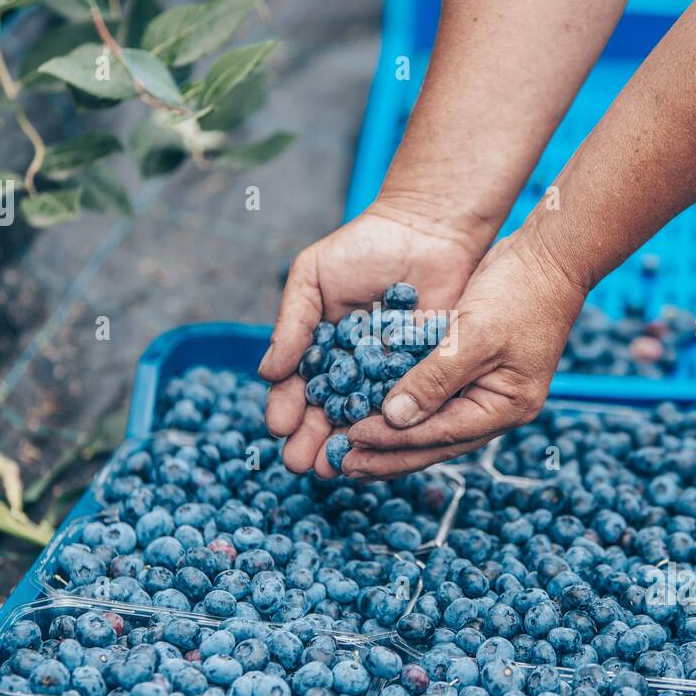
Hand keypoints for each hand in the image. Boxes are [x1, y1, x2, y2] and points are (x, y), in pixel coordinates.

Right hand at [259, 198, 486, 475]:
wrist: (428, 228)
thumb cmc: (364, 246)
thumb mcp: (313, 277)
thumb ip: (292, 323)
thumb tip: (267, 372)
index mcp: (319, 349)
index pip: (297, 387)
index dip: (286, 409)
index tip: (280, 428)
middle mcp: (351, 369)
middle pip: (327, 413)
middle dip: (312, 440)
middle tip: (302, 464)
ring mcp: (388, 375)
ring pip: (364, 418)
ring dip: (348, 444)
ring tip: (335, 467)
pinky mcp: (426, 375)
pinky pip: (407, 407)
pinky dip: (393, 428)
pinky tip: (381, 446)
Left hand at [341, 225, 586, 477]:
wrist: (549, 257)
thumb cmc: (520, 293)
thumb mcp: (475, 335)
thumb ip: (435, 379)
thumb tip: (394, 419)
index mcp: (504, 408)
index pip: (439, 435)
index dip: (392, 441)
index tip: (351, 442)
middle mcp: (493, 408)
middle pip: (432, 442)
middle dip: (386, 454)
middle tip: (342, 465)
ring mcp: (482, 391)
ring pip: (428, 425)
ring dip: (389, 436)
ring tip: (349, 450)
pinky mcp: (468, 370)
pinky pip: (428, 397)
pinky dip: (399, 406)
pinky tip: (369, 411)